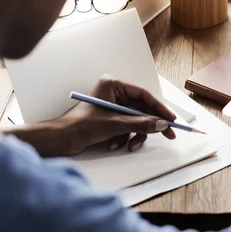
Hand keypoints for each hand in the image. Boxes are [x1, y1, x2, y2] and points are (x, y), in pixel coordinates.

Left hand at [52, 75, 176, 155]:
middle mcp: (114, 93)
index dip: (159, 108)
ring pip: (136, 120)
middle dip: (150, 124)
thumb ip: (141, 124)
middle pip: (142, 109)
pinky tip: (115, 145)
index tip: (171, 119)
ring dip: (135, 134)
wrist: (59, 140)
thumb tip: (162, 124)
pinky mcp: (110, 119)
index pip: (144, 95)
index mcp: (114, 85)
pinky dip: (125, 137)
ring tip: (130, 145)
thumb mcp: (115, 125)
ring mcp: (112, 107)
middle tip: (168, 134)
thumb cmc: (80, 126)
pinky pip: (127, 127)